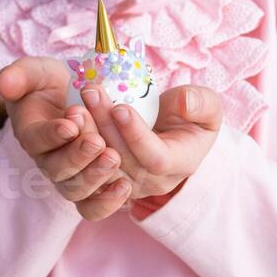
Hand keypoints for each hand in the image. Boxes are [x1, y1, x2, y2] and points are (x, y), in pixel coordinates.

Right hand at [0, 57, 132, 215]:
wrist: (73, 96)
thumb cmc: (52, 84)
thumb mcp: (37, 71)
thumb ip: (20, 75)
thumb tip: (4, 83)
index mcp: (30, 133)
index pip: (36, 140)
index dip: (52, 135)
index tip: (70, 124)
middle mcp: (47, 160)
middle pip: (57, 170)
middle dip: (77, 156)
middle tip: (97, 141)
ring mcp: (68, 176)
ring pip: (75, 190)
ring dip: (94, 176)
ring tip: (113, 157)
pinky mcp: (90, 186)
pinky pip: (93, 206)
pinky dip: (108, 202)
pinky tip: (124, 186)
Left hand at [77, 80, 222, 218]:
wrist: (174, 135)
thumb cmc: (192, 118)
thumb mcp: (208, 107)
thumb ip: (200, 103)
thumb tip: (184, 103)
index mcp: (179, 165)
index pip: (155, 158)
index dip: (136, 135)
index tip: (120, 107)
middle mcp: (151, 181)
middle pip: (122, 160)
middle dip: (104, 125)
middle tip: (91, 93)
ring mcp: (126, 184)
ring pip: (100, 167)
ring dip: (85, 135)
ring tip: (75, 105)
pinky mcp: (105, 180)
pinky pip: (86, 170)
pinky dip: (75, 146)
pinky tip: (68, 120)